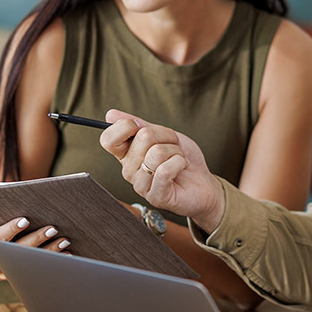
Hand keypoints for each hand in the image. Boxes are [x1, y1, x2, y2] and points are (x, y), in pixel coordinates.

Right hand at [0, 208, 69, 280]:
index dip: (10, 231)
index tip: (24, 219)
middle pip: (17, 253)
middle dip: (35, 241)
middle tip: (52, 228)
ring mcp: (8, 272)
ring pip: (30, 262)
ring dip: (49, 252)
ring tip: (64, 240)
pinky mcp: (18, 274)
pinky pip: (36, 268)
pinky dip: (52, 261)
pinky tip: (68, 254)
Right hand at [99, 109, 226, 232]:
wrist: (203, 182)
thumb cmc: (182, 158)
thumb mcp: (163, 135)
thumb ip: (139, 125)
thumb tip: (111, 115)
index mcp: (126, 154)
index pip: (108, 138)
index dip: (126, 126)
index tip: (142, 127)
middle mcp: (129, 170)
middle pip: (143, 137)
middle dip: (167, 136)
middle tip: (173, 147)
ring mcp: (141, 185)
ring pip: (156, 152)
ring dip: (176, 151)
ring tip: (178, 159)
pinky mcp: (156, 196)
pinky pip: (165, 170)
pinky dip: (180, 162)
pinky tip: (182, 168)